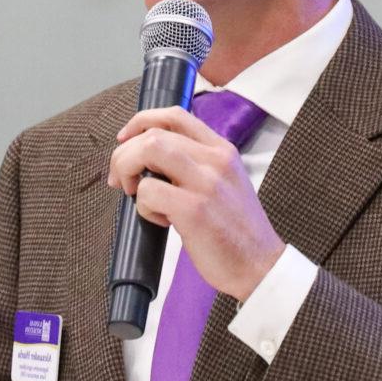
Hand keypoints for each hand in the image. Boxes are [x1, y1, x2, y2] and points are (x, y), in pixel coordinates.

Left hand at [108, 105, 287, 300]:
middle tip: (121, 179)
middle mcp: (216, 159)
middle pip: (154, 133)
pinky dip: (143, 207)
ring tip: (135, 195)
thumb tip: (149, 158)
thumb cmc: (236, 230)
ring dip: (128, 171)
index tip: (125, 139)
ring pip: (148, 151)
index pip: (175, 115)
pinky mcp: (194, 210)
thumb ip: (196, 164)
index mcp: (223, 150)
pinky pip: (148, 192)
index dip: (141, 121)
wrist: (260, 265)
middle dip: (124, 154)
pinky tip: (161, 221)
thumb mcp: (226, 182)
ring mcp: (206, 183)